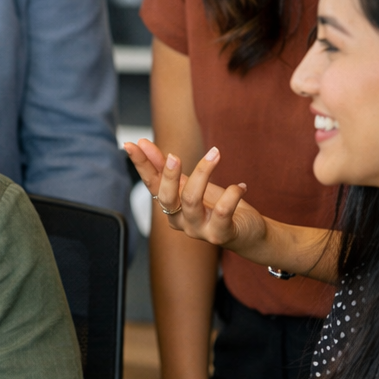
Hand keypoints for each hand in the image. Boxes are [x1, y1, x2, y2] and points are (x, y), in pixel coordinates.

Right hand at [125, 138, 266, 253]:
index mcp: (171, 206)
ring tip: (215, 153)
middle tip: (174, 156)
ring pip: (191, 200)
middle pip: (167, 197)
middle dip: (168, 176)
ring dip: (203, 172)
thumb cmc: (217, 207)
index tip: (131, 145)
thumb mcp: (190, 184)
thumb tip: (143, 143)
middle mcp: (180, 220)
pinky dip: (231, 194)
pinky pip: (221, 211)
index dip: (141, 165)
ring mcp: (198, 229)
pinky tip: (241, 186)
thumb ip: (167, 168)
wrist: (248, 232)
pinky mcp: (219, 234)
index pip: (151, 184)